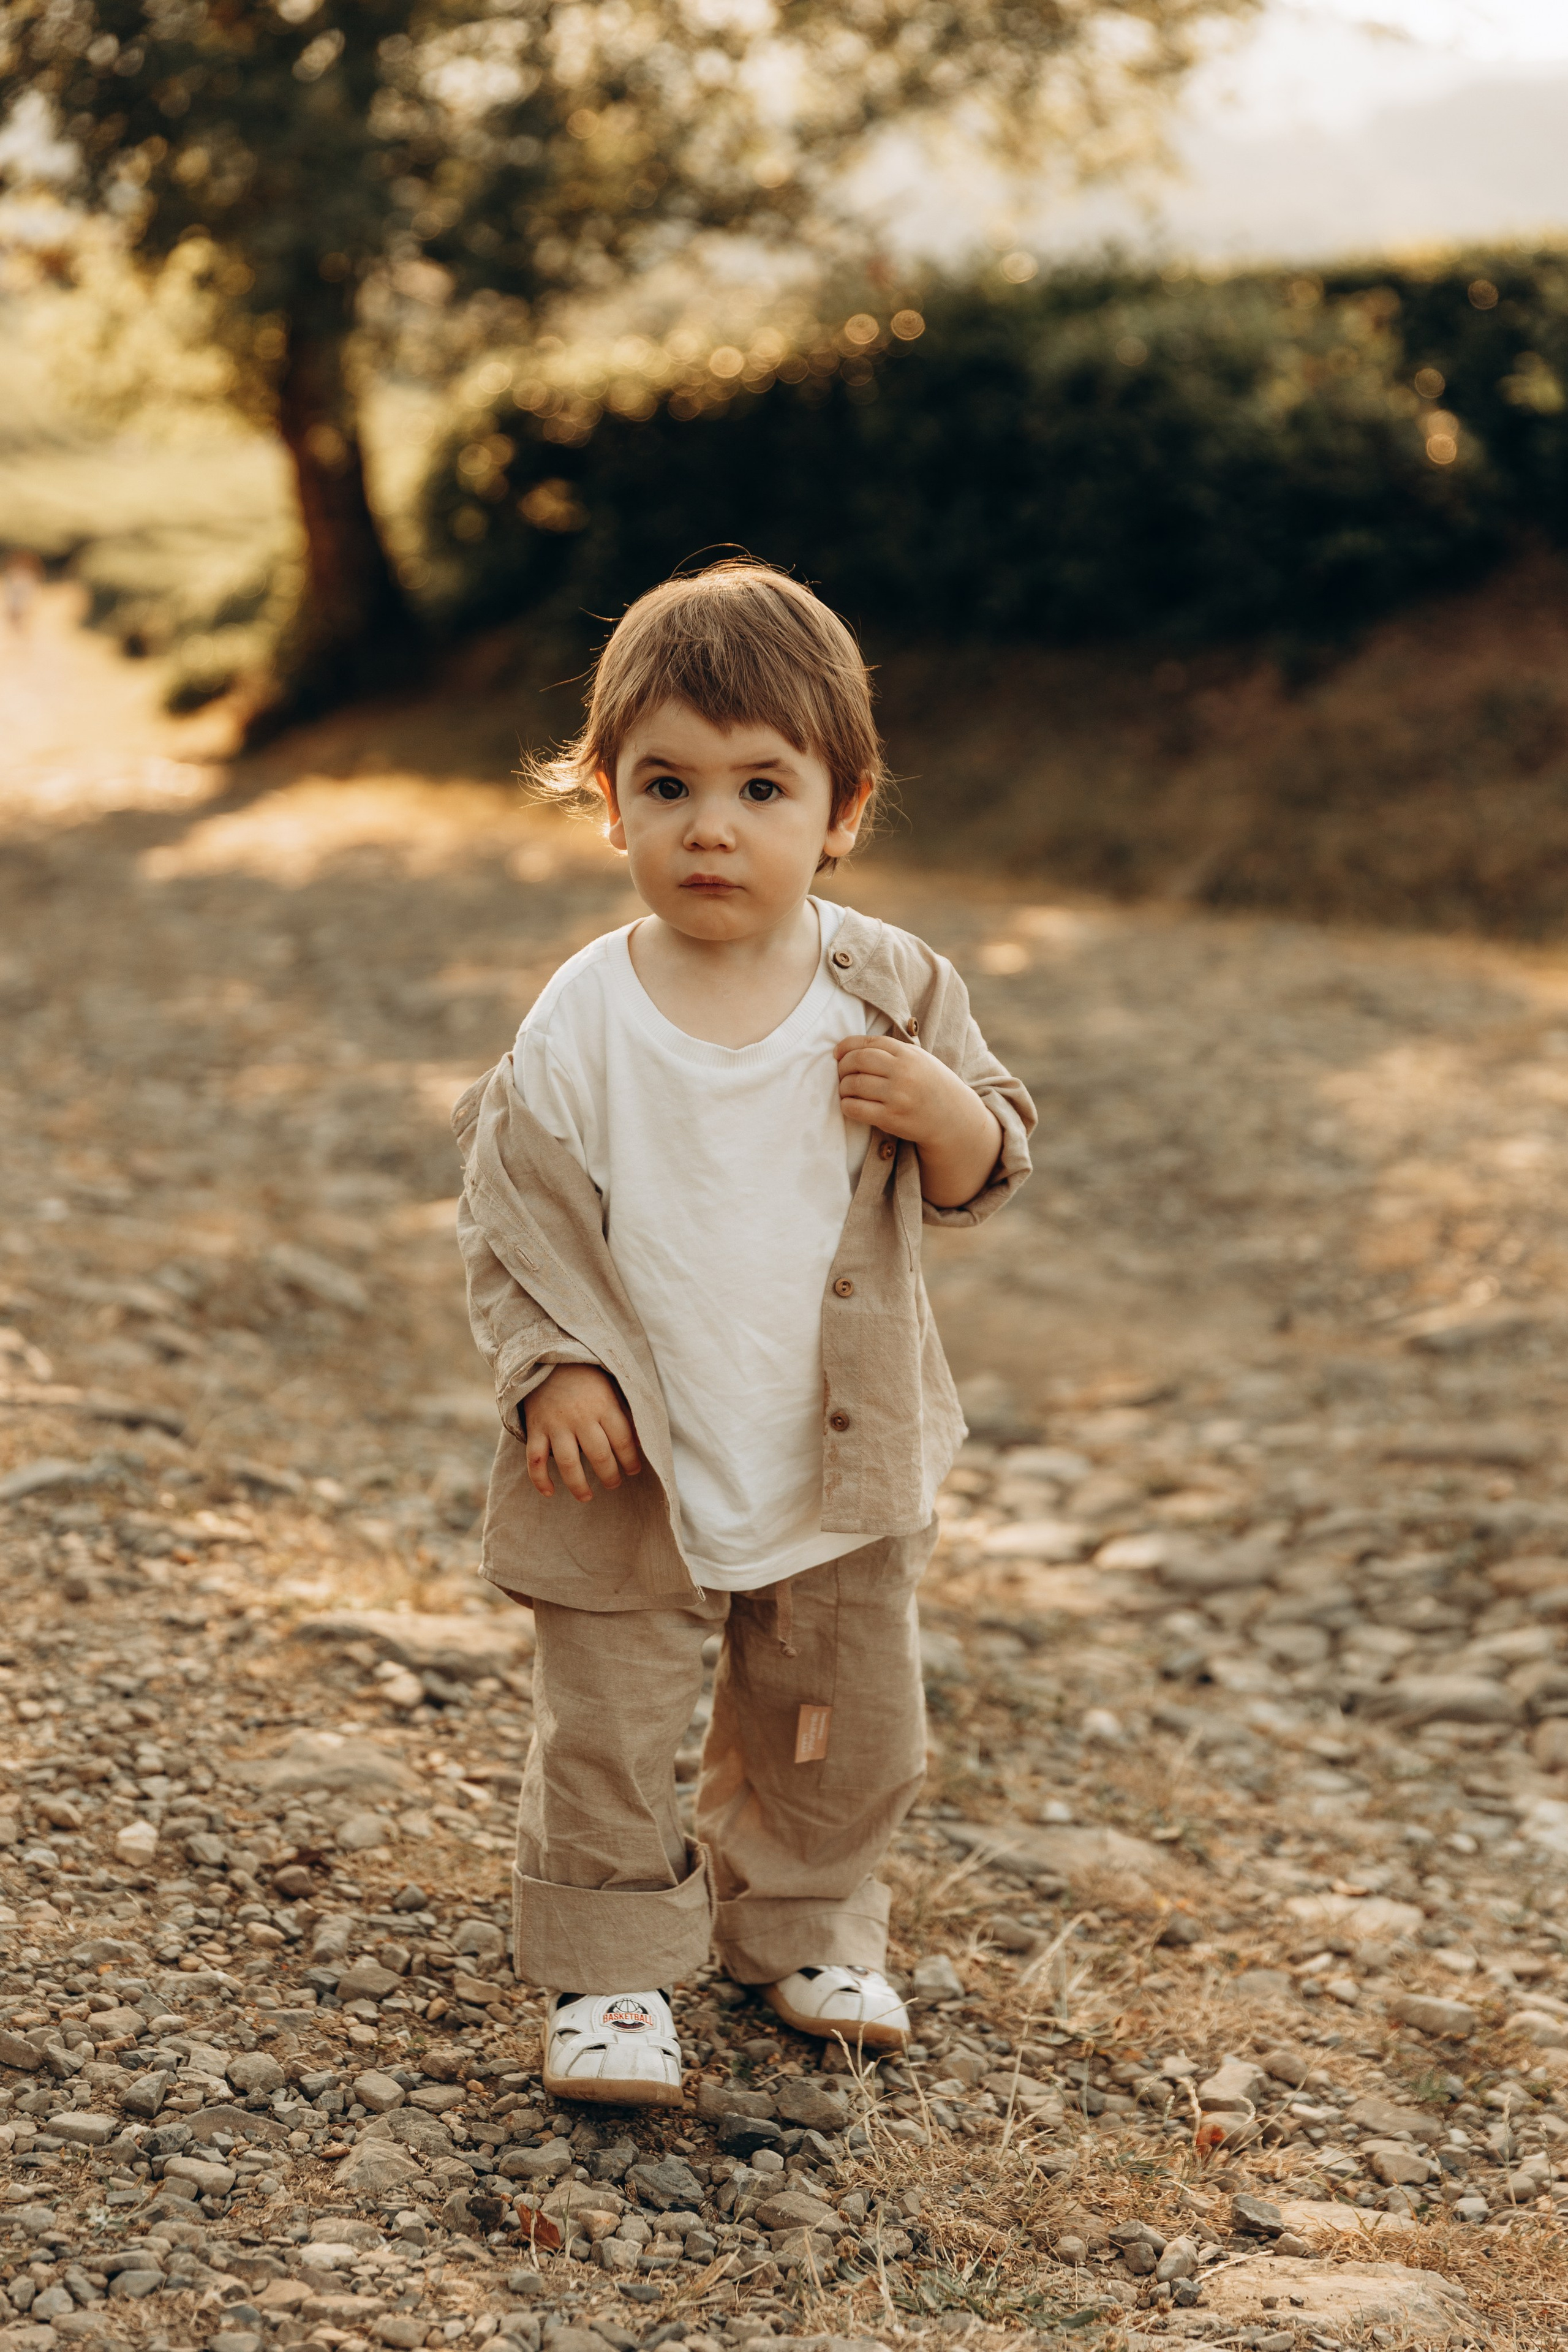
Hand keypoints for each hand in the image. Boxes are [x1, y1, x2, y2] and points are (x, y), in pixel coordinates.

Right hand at [523, 1365, 641, 1501]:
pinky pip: (535, 1459)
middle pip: (599, 1455)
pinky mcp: (536, 1428)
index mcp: (603, 1405)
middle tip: (614, 1484)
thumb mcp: (611, 1389)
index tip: (634, 1471)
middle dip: (610, 1475)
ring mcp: (556, 1424)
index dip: (631, 1460)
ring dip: (579, 1485)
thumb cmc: (587, 1378)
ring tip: (587, 1497)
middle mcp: (580, 1417)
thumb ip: (624, 1414)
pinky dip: (540, 1479)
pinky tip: (550, 1492)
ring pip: (568, 1463)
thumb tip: (639, 1443)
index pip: (623, 1440)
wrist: (548, 1359)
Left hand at [834, 1034, 1002, 1208]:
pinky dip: (846, 1106)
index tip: (837, 1053)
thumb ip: (893, 1052)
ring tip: (845, 1091)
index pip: (869, 1042)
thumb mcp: (919, 1060)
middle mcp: (903, 1072)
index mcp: (908, 1054)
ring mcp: (897, 1096)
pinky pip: (856, 1109)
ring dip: (843, 1087)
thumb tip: (854, 1048)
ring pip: (853, 1084)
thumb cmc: (932, 1087)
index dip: (847, 1046)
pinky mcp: (891, 1118)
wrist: (953, 1119)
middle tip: (840, 1073)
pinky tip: (850, 1105)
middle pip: (858, 1060)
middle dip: (842, 1067)